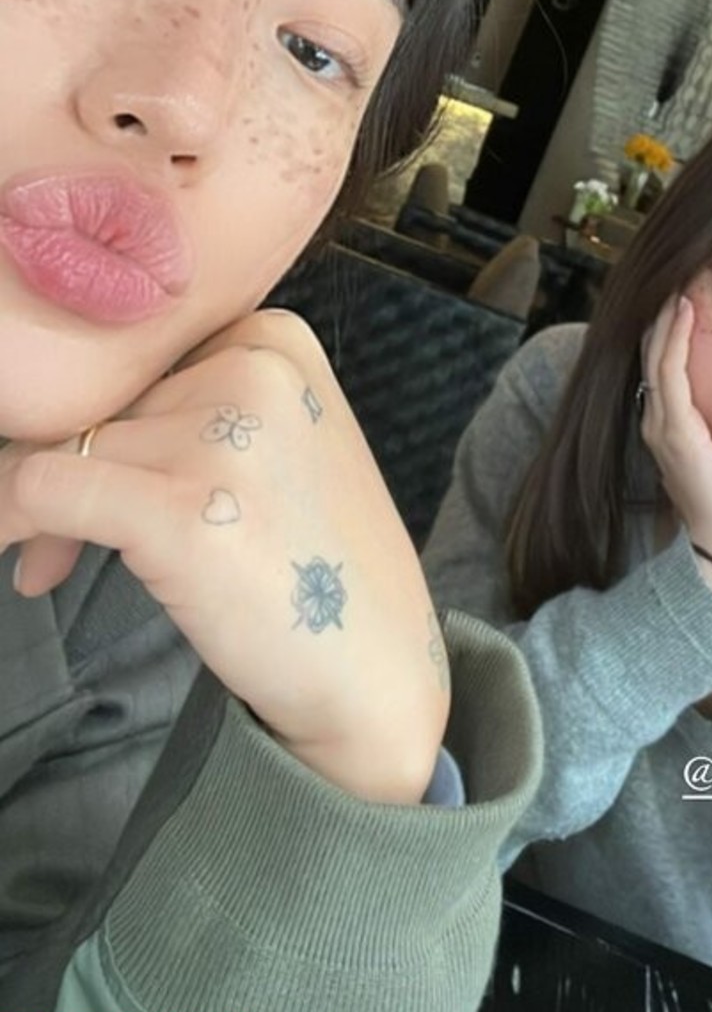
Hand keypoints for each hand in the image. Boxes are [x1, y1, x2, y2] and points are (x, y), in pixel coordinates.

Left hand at [0, 309, 449, 803]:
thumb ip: (185, 413)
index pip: (138, 361)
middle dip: (68, 469)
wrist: (375, 672)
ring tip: (62, 571)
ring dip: (42, 513)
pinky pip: (40, 490)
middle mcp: (253, 367)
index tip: (103, 484)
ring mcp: (223, 435)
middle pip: (99, 401)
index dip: (104, 423)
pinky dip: (16, 526)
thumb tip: (49, 429)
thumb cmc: (312, 568)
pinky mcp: (182, 507)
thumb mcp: (270, 448)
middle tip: (63, 550)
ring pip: (63, 445)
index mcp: (275, 339)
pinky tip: (37, 572)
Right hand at [640, 295, 711, 611]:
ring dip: (666, 313)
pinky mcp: (675, 434)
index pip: (666, 358)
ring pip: (656, 354)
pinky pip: (668, 374)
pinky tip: (683, 310)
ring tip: (679, 275)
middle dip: (665, 307)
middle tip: (683, 264)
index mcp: (675, 423)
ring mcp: (663, 426)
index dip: (674, 321)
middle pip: (654, 349)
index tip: (693, 280)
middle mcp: (660, 420)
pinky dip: (673, 338)